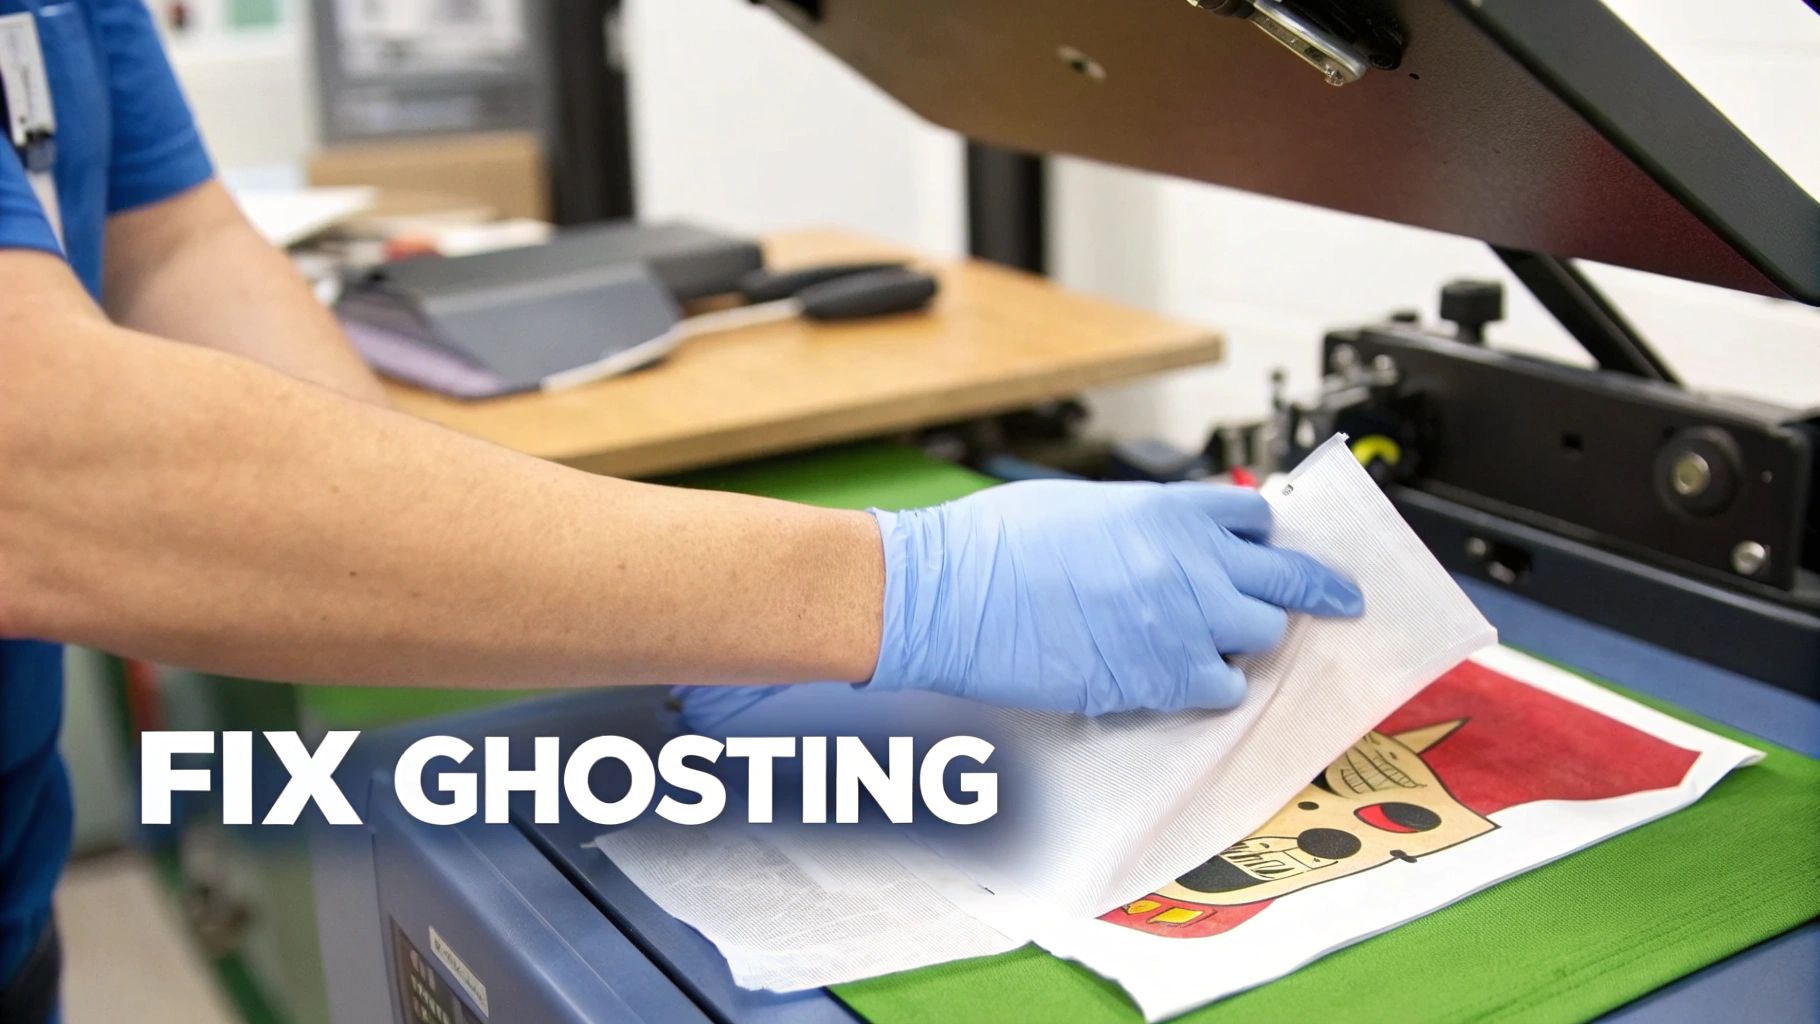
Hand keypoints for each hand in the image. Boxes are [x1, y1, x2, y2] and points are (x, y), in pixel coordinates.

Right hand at [865, 480, 1362, 714]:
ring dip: (1244, 639)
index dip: (1266, 539)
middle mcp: (1192, 563)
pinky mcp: (1161, 677)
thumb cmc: (997, 546)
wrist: (952, 595)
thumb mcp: (1084, 505)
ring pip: (1262, 636)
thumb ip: (1145, 523)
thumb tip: (1168, 540)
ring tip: (1211, 640)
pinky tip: (1180, 675)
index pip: (1258, 520)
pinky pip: (1222, 688)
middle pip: (1289, 579)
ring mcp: (1184, 623)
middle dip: (1315, 591)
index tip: (1275, 552)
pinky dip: (1210, 686)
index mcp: (1172, 510)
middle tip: (1338, 600)